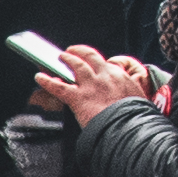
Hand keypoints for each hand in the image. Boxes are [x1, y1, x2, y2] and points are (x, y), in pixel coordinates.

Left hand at [34, 51, 157, 124]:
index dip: (96, 63)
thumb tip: (130, 99)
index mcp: (120, 76)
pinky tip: (39, 77)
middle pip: (90, 56)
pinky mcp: (78, 97)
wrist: (128, 125)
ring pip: (76, 66)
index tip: (93, 64)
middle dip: (79, 51)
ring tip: (60, 56)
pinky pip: (58, 86)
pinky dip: (47, 81)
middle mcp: (104, 76)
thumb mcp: (138, 99)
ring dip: (67, 59)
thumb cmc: (135, 115)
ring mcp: (90, 85)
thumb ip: (130, 93)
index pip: (106, 64)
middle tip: (71, 50)